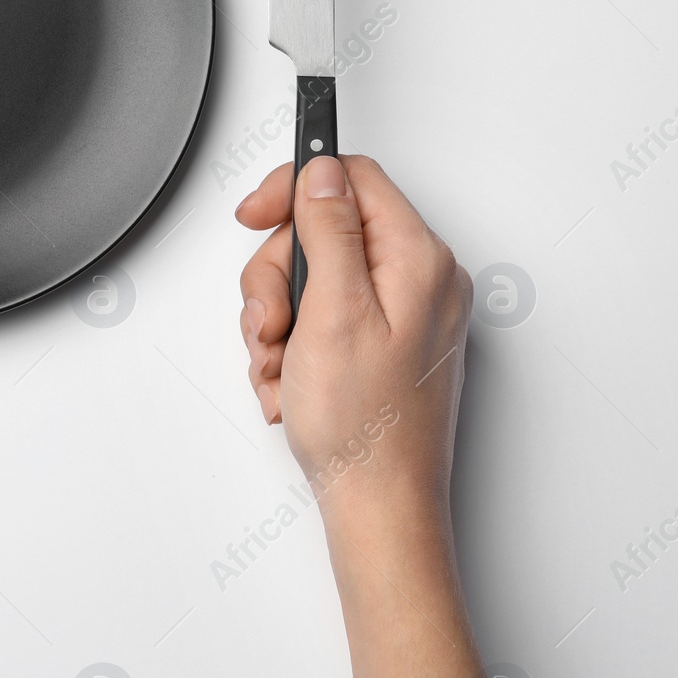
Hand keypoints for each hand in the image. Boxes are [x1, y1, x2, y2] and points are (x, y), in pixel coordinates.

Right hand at [236, 154, 484, 677]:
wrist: (379, 505)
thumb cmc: (365, 427)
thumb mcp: (333, 311)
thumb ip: (329, 230)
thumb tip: (323, 173)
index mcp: (419, 260)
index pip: (352, 178)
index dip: (295, 188)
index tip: (256, 215)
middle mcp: (420, 280)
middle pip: (323, 230)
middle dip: (278, 278)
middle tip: (272, 324)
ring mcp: (404, 313)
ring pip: (313, 276)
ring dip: (278, 320)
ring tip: (280, 364)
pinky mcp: (384, 342)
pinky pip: (321, 315)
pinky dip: (293, 345)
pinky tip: (292, 380)